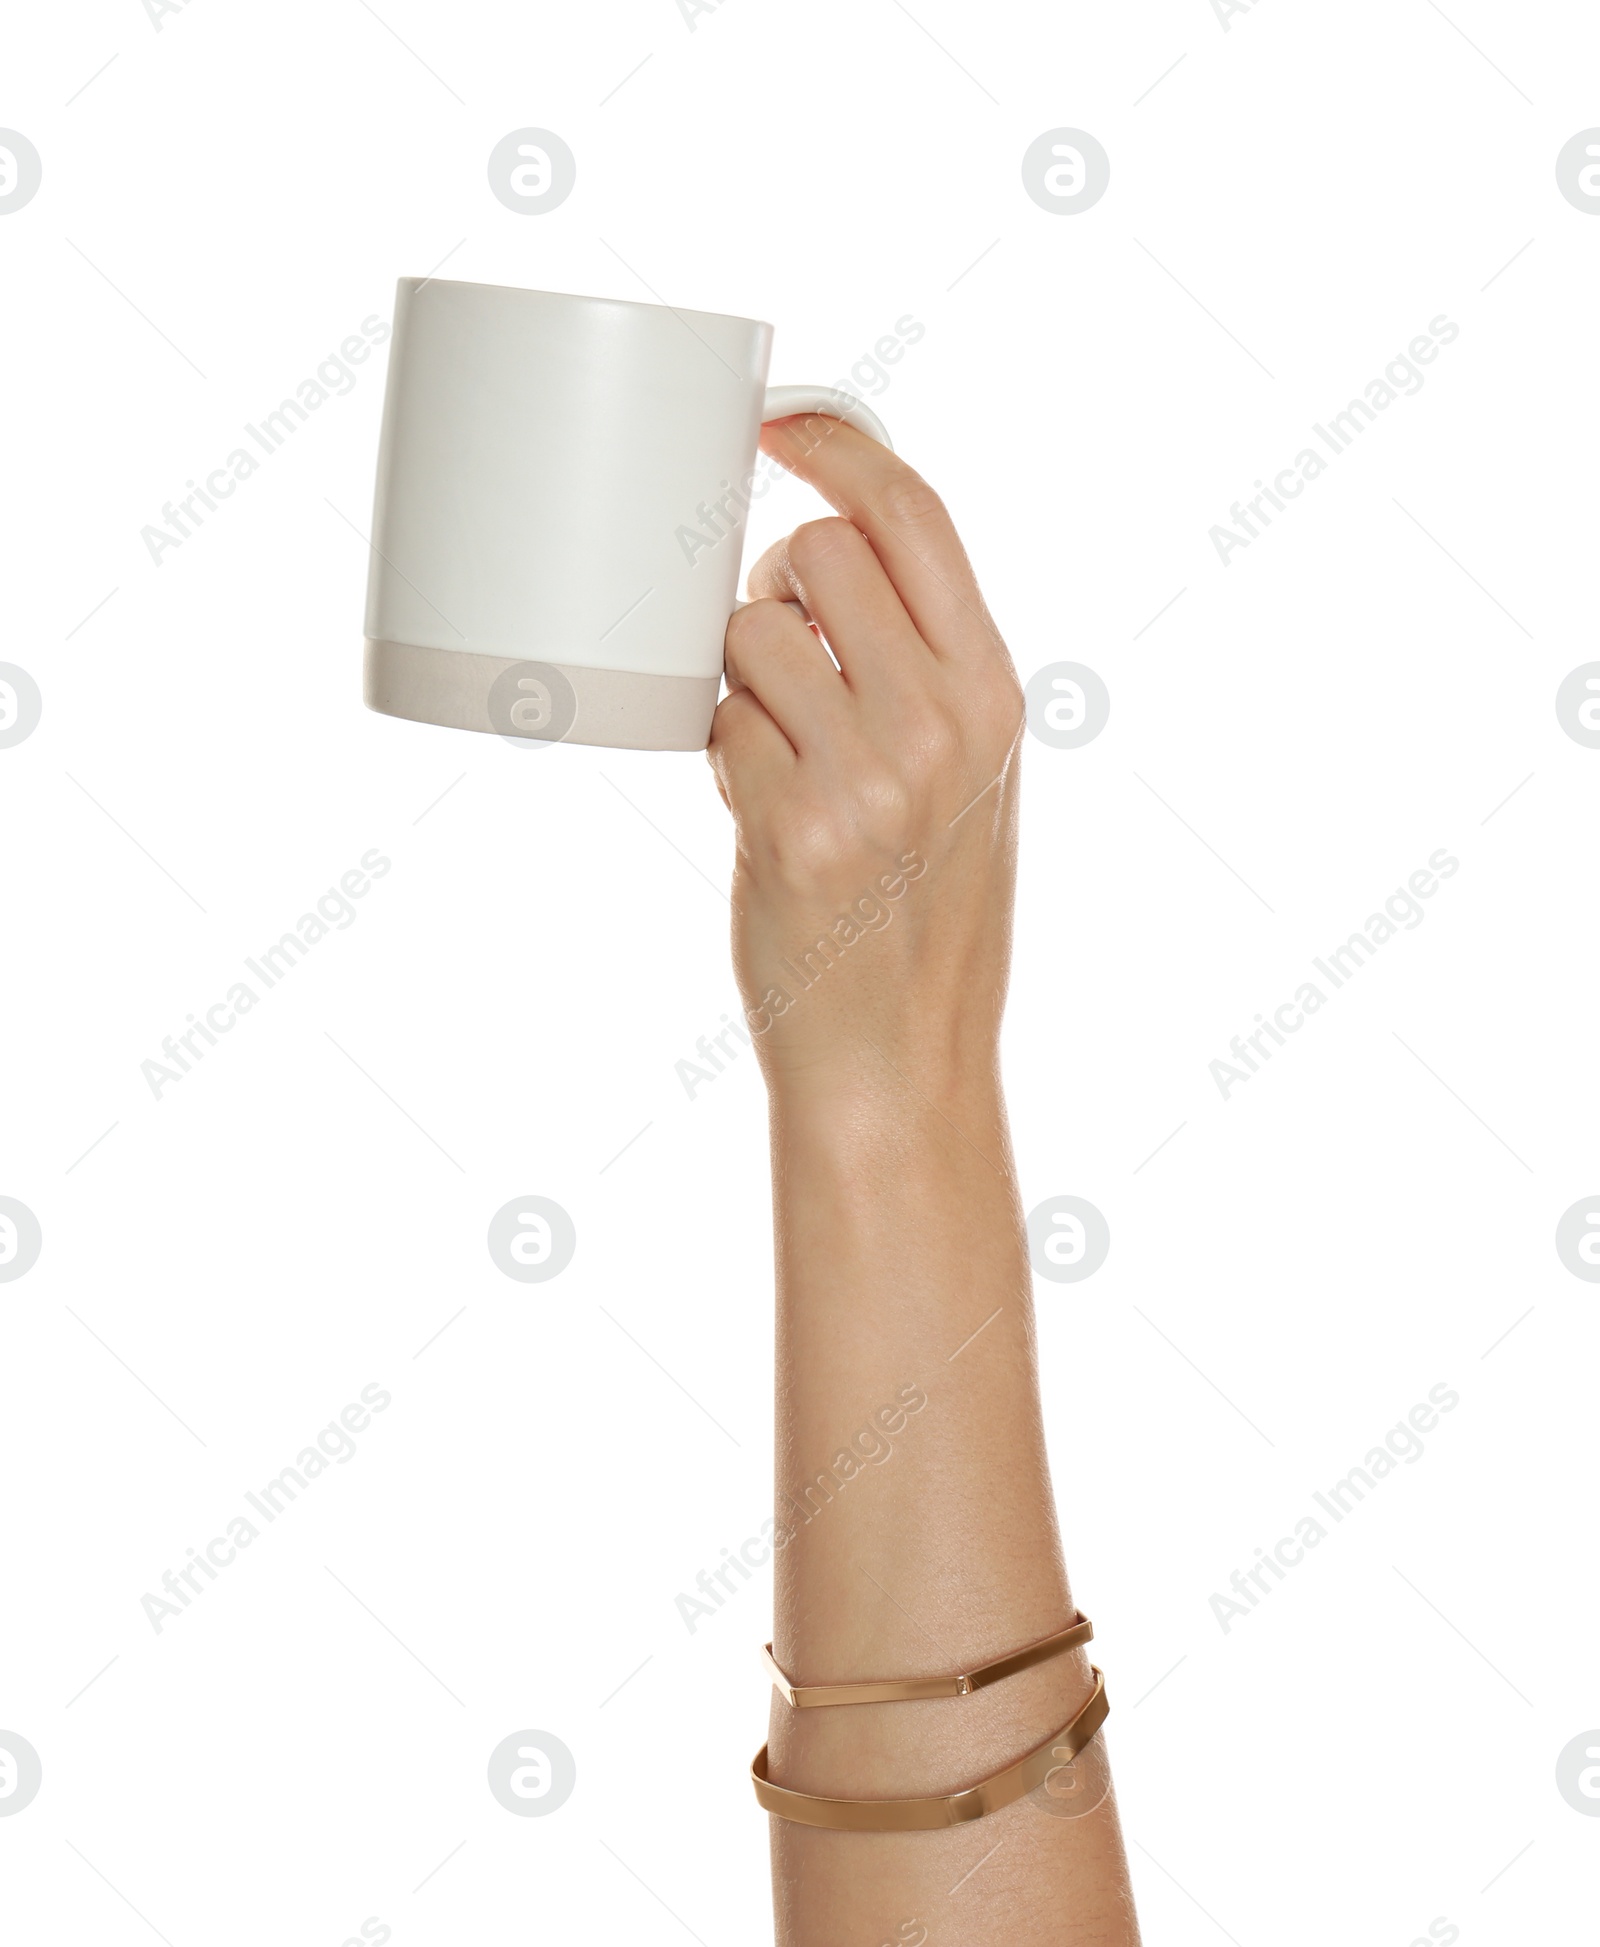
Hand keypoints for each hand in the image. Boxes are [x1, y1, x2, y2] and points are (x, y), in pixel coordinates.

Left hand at [708, 415, 1024, 1101]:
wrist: (901, 1062)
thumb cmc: (926, 920)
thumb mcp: (972, 780)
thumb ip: (926, 672)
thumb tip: (823, 568)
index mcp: (997, 693)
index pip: (916, 514)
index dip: (838, 444)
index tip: (778, 421)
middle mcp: (944, 721)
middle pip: (814, 552)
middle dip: (774, 590)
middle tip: (780, 666)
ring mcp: (870, 775)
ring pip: (749, 631)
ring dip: (739, 677)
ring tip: (774, 753)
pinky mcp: (793, 827)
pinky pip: (716, 720)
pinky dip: (721, 750)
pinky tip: (758, 807)